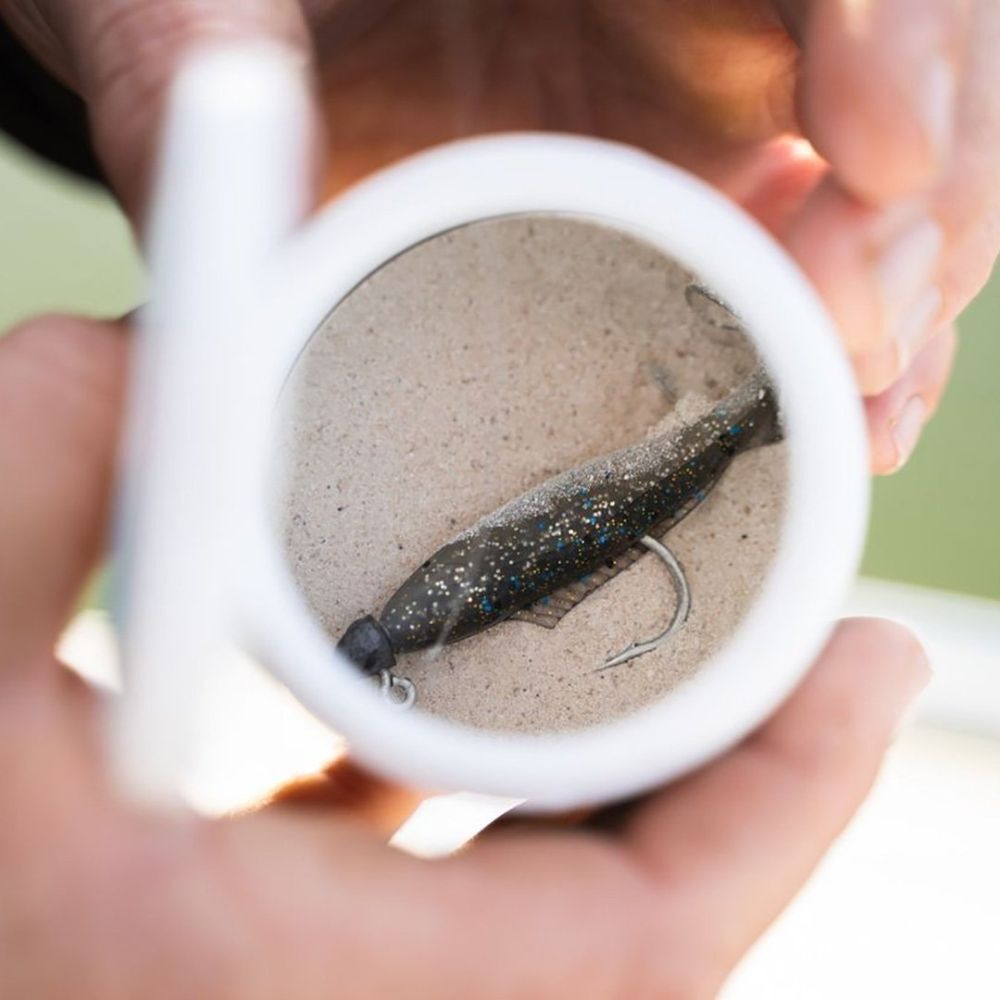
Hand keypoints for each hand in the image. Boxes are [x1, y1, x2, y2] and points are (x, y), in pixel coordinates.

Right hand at [0, 315, 929, 996]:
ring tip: (702, 663)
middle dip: (753, 791)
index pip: (631, 951)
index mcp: (250, 970)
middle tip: (826, 646)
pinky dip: (506, 805)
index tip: (871, 664)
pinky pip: (442, 894)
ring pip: (548, 919)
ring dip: (643, 793)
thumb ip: (50, 450)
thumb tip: (176, 335)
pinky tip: (499, 715)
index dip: (787, 809)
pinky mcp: (260, 945)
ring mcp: (293, 990)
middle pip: (629, 934)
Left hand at [3, 1, 995, 472]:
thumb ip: (190, 70)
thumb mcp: (179, 1)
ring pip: (874, 184)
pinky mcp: (688, 194)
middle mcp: (683, 10)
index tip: (871, 163)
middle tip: (869, 337)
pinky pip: (806, 252)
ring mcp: (696, 108)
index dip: (891, 32)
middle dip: (911, 212)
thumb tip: (212, 203)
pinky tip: (849, 405)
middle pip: (895, 78)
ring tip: (871, 407)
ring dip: (900, 296)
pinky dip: (846, 334)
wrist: (238, 29)